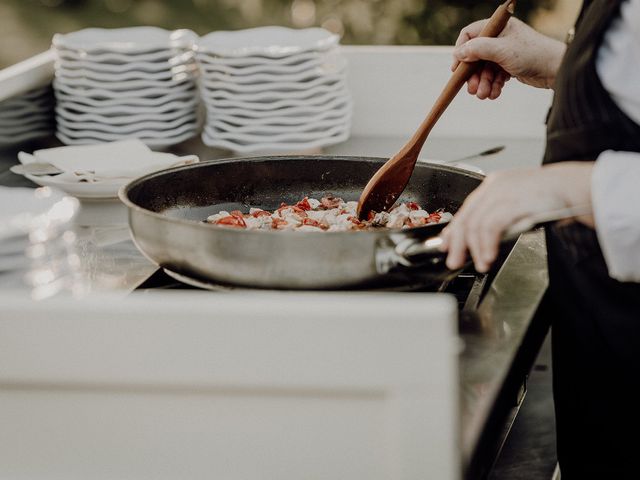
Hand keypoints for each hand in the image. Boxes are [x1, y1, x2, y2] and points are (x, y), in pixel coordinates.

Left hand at [439, 162, 594, 271]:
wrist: (577, 188)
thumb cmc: (552, 198)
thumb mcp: (519, 203)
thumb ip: (499, 216)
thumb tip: (480, 239)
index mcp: (495, 184)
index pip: (467, 209)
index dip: (454, 230)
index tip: (446, 245)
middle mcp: (496, 186)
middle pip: (467, 217)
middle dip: (457, 243)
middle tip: (454, 260)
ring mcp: (504, 193)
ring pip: (476, 224)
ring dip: (475, 249)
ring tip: (479, 264)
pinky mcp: (514, 202)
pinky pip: (492, 227)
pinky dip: (487, 245)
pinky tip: (488, 256)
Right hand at [452, 17, 565, 99]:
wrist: (555, 70)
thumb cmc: (533, 54)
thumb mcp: (502, 50)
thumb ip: (478, 49)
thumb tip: (459, 53)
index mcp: (498, 27)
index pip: (470, 35)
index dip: (461, 51)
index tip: (457, 69)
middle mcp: (500, 38)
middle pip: (475, 57)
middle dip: (473, 75)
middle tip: (472, 90)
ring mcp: (504, 53)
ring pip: (484, 70)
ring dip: (482, 84)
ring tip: (485, 95)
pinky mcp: (510, 66)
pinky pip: (494, 77)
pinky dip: (492, 86)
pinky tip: (495, 94)